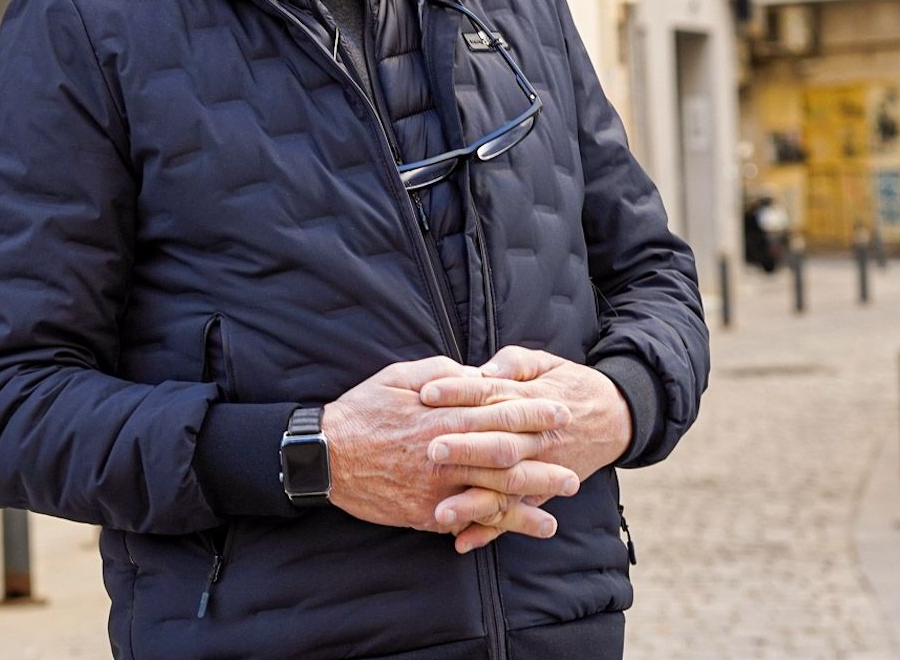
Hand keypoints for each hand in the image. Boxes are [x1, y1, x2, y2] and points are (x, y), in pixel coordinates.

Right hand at [322, 356, 580, 546]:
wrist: (324, 456)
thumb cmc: (363, 410)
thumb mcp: (400, 376)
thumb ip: (444, 375)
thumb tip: (478, 376)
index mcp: (442, 417)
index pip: (499, 414)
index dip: (533, 413)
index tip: (560, 411)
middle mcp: (445, 455)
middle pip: (507, 458)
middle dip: (545, 459)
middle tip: (575, 459)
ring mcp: (437, 488)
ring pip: (496, 494)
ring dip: (535, 496)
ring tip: (564, 495)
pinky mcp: (425, 513)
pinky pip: (470, 520)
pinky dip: (500, 524)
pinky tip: (527, 525)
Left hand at [417, 346, 632, 551]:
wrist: (614, 417)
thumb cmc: (567, 383)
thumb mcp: (544, 362)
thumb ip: (513, 363)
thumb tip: (483, 372)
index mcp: (532, 399)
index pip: (490, 394)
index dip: (459, 392)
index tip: (426, 393)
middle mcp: (536, 437)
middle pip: (498, 443)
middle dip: (465, 448)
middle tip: (431, 450)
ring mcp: (541, 469)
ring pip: (506, 486)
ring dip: (474, 502)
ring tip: (441, 512)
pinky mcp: (543, 492)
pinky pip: (515, 513)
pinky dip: (490, 530)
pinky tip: (462, 541)